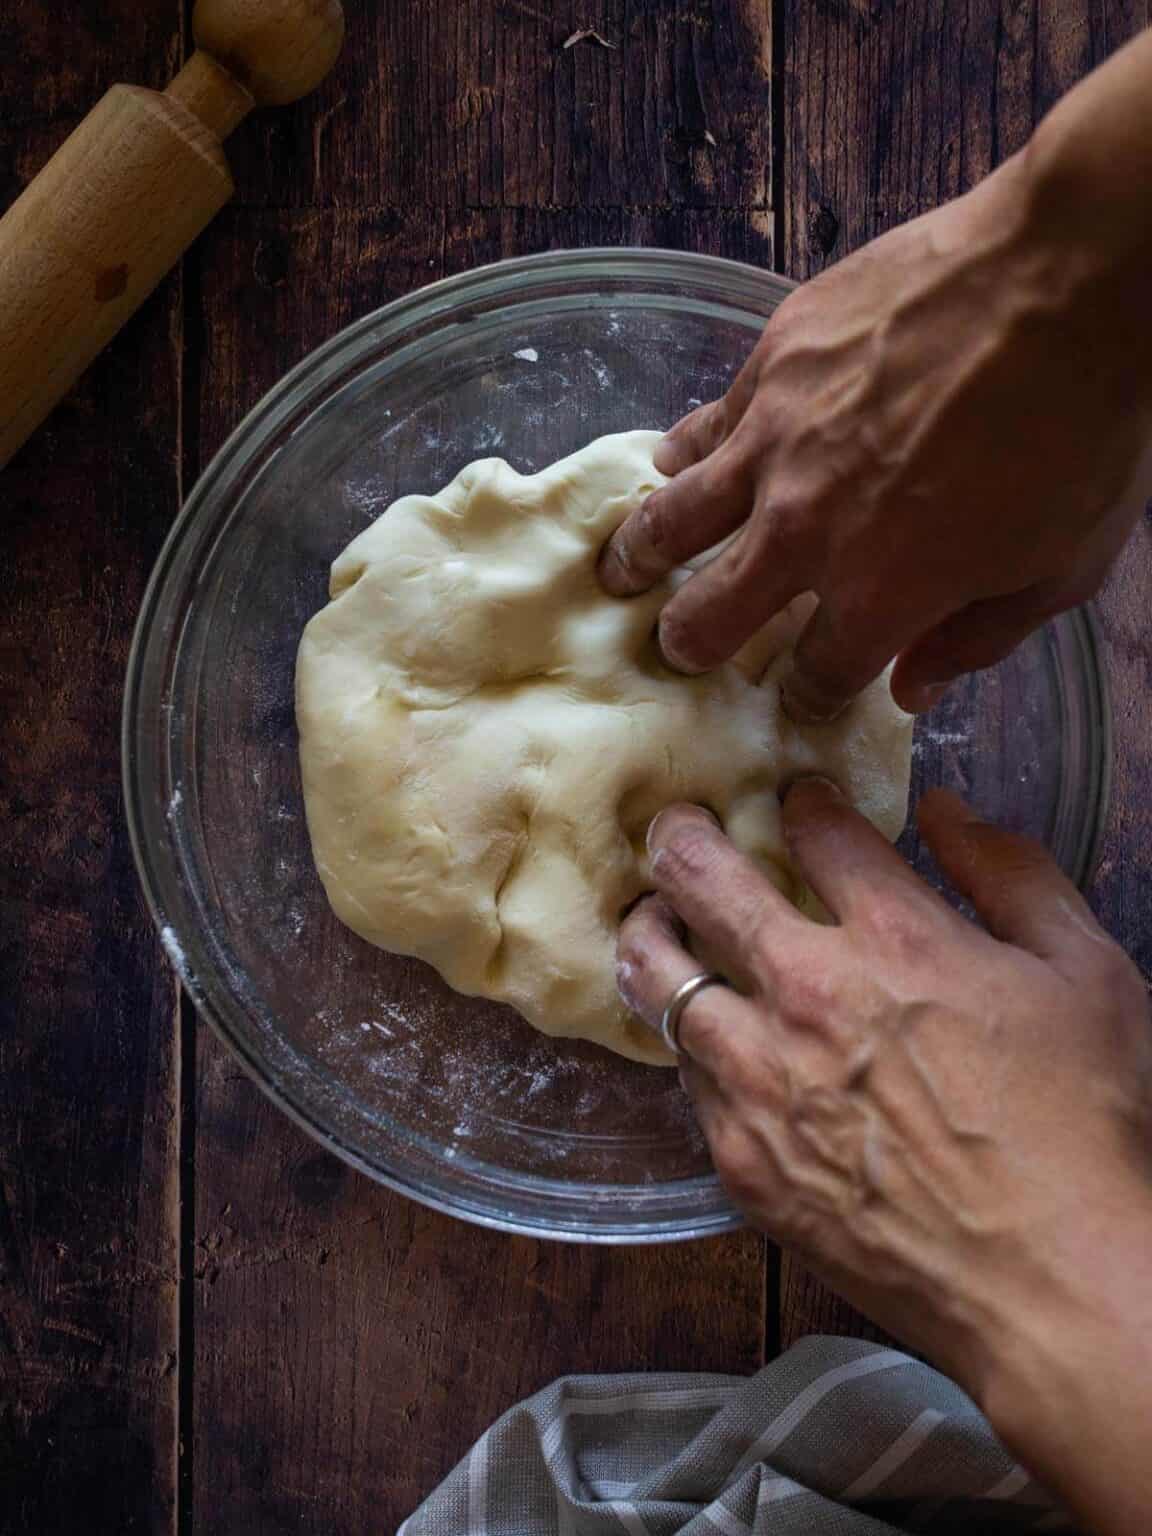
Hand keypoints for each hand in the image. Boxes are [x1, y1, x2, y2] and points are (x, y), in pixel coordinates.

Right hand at [600, 151, 1151, 720]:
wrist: (1070, 274)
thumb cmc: (1086, 427)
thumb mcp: (1062, 566)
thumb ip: (977, 640)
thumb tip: (912, 688)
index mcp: (879, 595)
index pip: (815, 674)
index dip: (805, 693)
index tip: (804, 690)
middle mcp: (803, 532)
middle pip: (708, 616)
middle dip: (690, 645)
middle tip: (679, 647)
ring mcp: (774, 443)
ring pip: (670, 519)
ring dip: (642, 556)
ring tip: (625, 568)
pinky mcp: (768, 365)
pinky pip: (699, 426)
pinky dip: (681, 454)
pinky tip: (670, 460)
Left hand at [617, 785, 1151, 1532]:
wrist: (1052, 1285)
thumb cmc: (1084, 1126)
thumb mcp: (1086, 972)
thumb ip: (1013, 874)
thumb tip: (947, 813)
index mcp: (895, 938)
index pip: (816, 829)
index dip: (804, 801)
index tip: (799, 801)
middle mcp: (807, 995)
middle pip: (702, 880)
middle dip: (680, 838)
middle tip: (674, 829)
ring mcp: (759, 1080)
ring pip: (657, 977)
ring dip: (650, 934)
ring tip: (653, 922)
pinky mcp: (739, 1158)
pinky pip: (683, 1075)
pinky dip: (686, 1041)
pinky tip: (700, 1038)